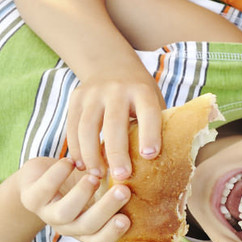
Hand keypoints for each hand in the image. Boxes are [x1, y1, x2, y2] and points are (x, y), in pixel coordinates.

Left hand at [17, 157, 130, 241]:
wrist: (39, 178)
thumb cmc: (78, 180)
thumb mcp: (101, 186)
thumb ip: (120, 185)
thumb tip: (150, 169)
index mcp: (86, 229)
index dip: (112, 234)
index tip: (127, 219)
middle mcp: (67, 226)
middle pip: (87, 227)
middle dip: (105, 209)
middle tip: (123, 191)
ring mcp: (48, 214)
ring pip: (65, 213)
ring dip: (82, 194)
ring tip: (94, 176)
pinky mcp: (31, 198)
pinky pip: (45, 190)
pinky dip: (59, 175)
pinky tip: (71, 162)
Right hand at [66, 65, 162, 180]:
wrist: (111, 65)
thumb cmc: (139, 94)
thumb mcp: (153, 99)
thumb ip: (158, 123)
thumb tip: (168, 160)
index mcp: (142, 90)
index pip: (148, 112)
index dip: (150, 134)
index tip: (149, 156)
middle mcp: (117, 89)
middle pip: (114, 123)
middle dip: (117, 152)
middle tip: (121, 176)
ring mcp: (93, 93)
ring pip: (88, 127)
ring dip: (91, 155)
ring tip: (98, 176)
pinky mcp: (76, 98)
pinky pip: (73, 127)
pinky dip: (76, 148)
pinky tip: (82, 166)